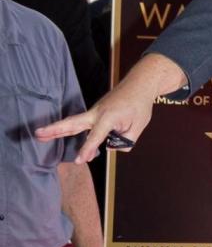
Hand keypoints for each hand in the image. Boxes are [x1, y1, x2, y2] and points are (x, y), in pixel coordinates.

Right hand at [36, 53, 185, 163]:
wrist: (138, 85)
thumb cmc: (139, 105)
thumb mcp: (137, 128)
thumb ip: (124, 142)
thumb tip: (110, 147)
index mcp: (108, 117)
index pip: (96, 137)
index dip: (87, 149)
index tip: (79, 161)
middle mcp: (97, 113)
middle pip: (72, 124)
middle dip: (55, 130)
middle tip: (38, 134)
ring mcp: (94, 112)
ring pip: (73, 123)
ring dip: (57, 129)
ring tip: (39, 135)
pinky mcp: (95, 113)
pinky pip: (83, 125)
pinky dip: (73, 131)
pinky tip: (69, 141)